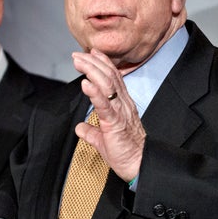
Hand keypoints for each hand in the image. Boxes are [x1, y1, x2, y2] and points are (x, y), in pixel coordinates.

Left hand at [72, 49, 145, 181]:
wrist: (138, 165)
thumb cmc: (125, 153)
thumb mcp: (103, 140)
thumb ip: (91, 132)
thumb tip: (80, 128)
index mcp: (122, 106)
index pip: (113, 78)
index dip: (103, 64)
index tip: (92, 53)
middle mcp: (123, 105)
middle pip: (108, 77)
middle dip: (93, 63)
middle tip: (79, 54)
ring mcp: (120, 112)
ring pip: (107, 85)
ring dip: (91, 71)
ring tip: (79, 62)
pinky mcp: (115, 123)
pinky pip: (105, 105)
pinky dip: (94, 93)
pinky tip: (86, 84)